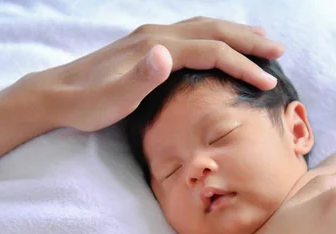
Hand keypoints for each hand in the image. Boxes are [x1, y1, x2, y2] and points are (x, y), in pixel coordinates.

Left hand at [21, 16, 283, 131]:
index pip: (212, 51)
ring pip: (204, 27)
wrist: (56, 94)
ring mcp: (152, 37)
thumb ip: (140, 77)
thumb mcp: (112, 99)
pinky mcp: (147, 45)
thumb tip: (166, 55)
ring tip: (260, 41)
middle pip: (214, 31)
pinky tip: (217, 44)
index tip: (267, 81)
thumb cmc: (86, 104)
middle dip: (249, 41)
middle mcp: (157, 35)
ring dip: (235, 33)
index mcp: (156, 48)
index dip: (243, 64)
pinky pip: (191, 33)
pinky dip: (214, 35)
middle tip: (278, 52)